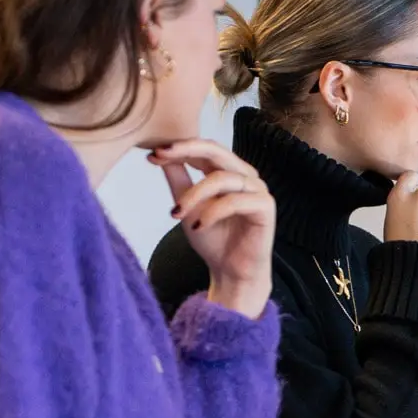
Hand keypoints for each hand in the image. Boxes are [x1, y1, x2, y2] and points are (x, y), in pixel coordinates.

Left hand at [151, 139, 273, 316]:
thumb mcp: (187, 205)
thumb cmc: (213, 239)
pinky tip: (198, 226)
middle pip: (216, 152)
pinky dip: (212, 212)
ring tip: (177, 214)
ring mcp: (257, 189)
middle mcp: (244, 175)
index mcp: (227, 171)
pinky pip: (235, 201)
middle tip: (161, 156)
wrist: (231, 271)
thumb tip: (159, 154)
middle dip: (186, 151)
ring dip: (194, 194)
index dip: (179, 147)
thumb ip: (178, 179)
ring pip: (222, 178)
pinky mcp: (265, 206)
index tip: (152, 153)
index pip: (204, 149)